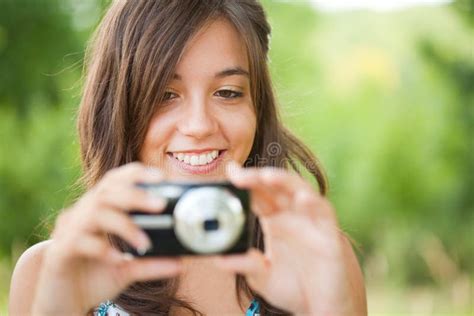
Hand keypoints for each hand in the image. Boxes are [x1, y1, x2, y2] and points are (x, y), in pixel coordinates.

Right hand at [32, 163, 181, 314]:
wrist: (60, 303)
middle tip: (160, 204)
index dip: (136, 174)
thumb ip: (151, 265)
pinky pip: (79, 242)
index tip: (161, 177)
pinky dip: (101, 248)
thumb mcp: (127, 271)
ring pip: (95, 213)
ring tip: (143, 243)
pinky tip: (118, 258)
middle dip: (135, 195)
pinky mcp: (58, 252)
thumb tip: (180, 262)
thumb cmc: (92, 279)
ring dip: (123, 225)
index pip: (114, 181)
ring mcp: (68, 231)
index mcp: (98, 211)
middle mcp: (82, 215)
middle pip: (107, 192)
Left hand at [213, 162, 366, 314]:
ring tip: (266, 176)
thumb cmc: (295, 288)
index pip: (258, 194)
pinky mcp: (330, 232)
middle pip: (275, 186)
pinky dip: (314, 203)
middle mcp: (292, 215)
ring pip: (299, 190)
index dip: (244, 181)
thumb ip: (245, 265)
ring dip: (284, 181)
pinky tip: (302, 199)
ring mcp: (311, 220)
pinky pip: (324, 211)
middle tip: (237, 174)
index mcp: (274, 220)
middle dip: (257, 177)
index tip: (228, 172)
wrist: (324, 307)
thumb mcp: (262, 277)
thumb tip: (219, 259)